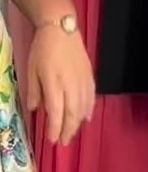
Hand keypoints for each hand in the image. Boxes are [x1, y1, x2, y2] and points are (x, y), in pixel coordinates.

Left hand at [27, 26, 94, 145]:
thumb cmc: (43, 49)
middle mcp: (71, 85)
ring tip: (72, 133)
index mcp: (54, 83)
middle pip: (72, 114)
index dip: (55, 128)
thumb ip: (35, 91)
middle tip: (63, 142)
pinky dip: (89, 111)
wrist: (61, 29)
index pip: (56, 112)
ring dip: (78, 123)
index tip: (52, 140)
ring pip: (83, 108)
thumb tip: (35, 109)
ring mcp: (82, 81)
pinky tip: (85, 119)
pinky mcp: (90, 77)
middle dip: (68, 130)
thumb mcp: (32, 70)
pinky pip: (91, 99)